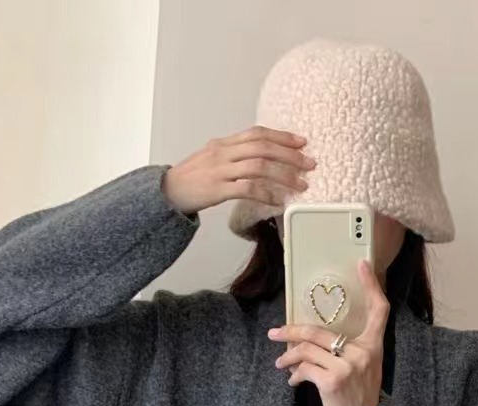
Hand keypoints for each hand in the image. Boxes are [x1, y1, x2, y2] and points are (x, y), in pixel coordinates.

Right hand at [162, 126, 314, 215]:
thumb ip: (234, 155)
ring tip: (300, 184)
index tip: (301, 142)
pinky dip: (266, 194)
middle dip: (290, 155)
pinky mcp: (217, 189)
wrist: (167, 192)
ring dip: (284, 175)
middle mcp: (224, 152)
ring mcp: (220, 170)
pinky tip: (277, 200)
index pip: (257, 133)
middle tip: (309, 163)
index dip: (281, 136)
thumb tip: (259, 156)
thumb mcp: (212, 159)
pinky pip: (247, 189)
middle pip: (263, 147)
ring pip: (259, 166)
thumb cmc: (192, 178)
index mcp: (224, 143)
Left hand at [268, 259, 389, 405]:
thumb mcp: (365, 371)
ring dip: (288, 356)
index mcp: (375, 347)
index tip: (362, 265)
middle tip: (275, 333)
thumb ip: (349, 351)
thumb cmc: (360, 400)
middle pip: (320, 330)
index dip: (371, 286)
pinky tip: (292, 381)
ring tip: (281, 363)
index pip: (379, 310)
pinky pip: (305, 368)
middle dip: (291, 330)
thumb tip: (312, 340)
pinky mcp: (332, 382)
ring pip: (307, 349)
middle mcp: (364, 353)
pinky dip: (294, 374)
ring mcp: (348, 367)